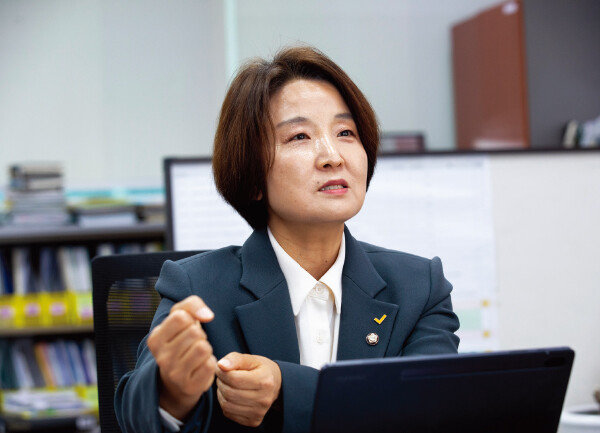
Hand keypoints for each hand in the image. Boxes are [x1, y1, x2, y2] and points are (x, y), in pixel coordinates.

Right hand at [147, 295, 216, 419]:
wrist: (177, 378)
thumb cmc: (181, 340)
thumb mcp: (180, 317)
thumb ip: (191, 305)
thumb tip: (208, 315)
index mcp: (155, 339)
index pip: (180, 317)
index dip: (190, 319)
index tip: (186, 328)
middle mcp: (161, 358)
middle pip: (195, 333)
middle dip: (200, 335)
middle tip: (192, 343)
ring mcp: (174, 374)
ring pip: (203, 348)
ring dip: (206, 348)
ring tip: (197, 354)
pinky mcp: (189, 386)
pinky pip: (210, 365)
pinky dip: (210, 362)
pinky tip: (200, 366)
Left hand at [215, 352, 281, 427]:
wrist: (275, 384)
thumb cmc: (260, 369)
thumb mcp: (251, 359)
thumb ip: (235, 359)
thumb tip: (221, 365)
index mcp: (265, 380)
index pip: (234, 379)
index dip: (222, 373)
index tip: (221, 368)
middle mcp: (264, 399)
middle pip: (229, 393)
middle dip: (221, 383)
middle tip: (223, 377)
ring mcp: (259, 412)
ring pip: (227, 405)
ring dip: (221, 393)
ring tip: (226, 385)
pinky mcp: (254, 421)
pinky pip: (229, 413)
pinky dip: (225, 403)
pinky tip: (231, 396)